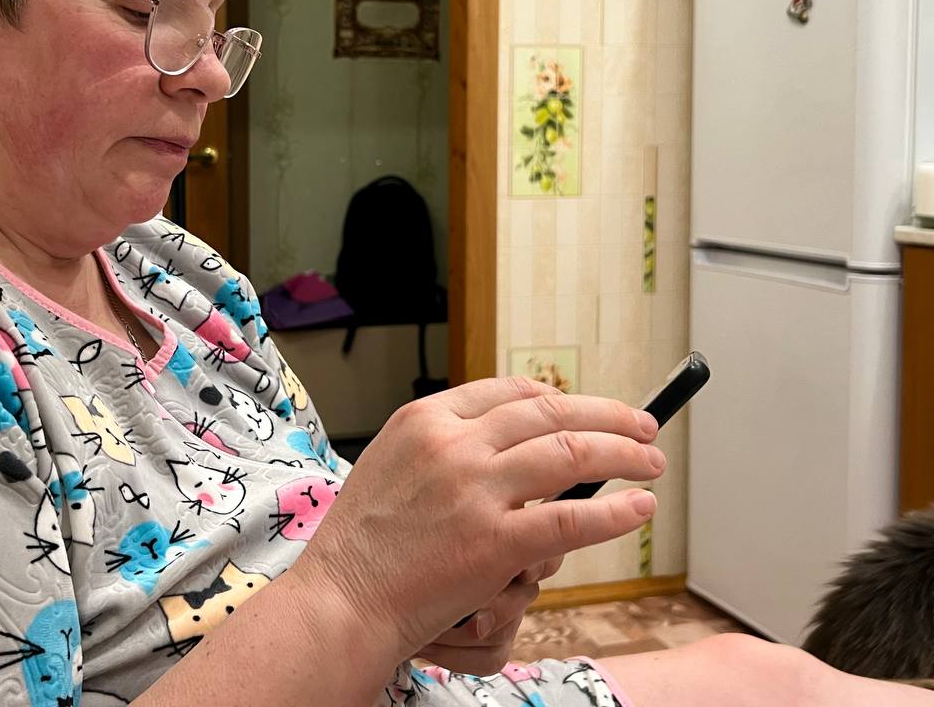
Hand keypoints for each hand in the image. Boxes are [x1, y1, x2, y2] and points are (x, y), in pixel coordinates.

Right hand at [289, 377, 663, 666]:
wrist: (341, 600)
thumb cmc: (362, 545)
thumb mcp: (391, 467)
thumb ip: (443, 449)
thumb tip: (510, 448)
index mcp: (424, 420)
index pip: (510, 392)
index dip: (561, 399)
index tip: (586, 410)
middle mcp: (452, 445)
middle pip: (551, 413)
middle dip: (608, 417)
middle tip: (642, 428)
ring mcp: (475, 491)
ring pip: (571, 454)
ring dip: (623, 455)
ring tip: (650, 465)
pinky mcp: (494, 542)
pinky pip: (572, 518)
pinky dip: (614, 512)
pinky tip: (639, 509)